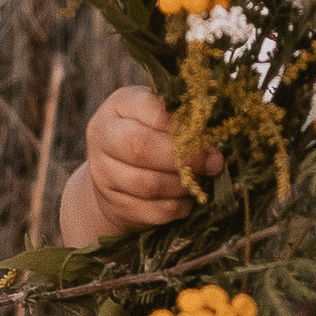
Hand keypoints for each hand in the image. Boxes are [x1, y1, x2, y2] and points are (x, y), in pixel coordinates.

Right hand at [61, 83, 220, 244]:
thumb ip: (184, 123)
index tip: (207, 136)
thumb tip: (213, 145)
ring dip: (183, 184)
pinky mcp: (114, 205)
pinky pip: (154, 210)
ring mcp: (103, 174)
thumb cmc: (151, 134)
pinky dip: (178, 206)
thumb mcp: (163, 116)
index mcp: (118, 105)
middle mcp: (102, 137)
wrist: (118, 173)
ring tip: (199, 180)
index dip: (183, 126)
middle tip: (213, 163)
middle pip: (142, 149)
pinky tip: (187, 198)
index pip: (151, 111)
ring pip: (149, 184)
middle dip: (185, 158)